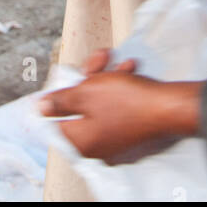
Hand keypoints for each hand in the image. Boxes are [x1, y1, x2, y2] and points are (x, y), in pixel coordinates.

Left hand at [38, 68, 200, 162]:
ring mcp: (113, 139)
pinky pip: (116, 107)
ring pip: (99, 102)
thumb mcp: (86, 93)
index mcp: (79, 141)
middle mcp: (95, 145)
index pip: (56, 121)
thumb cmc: (125, 100)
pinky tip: (128, 70)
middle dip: (87, 79)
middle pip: (79, 107)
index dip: (58, 97)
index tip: (66, 80)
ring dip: (105, 78)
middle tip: (97, 62)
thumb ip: (60, 102)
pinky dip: (119, 87)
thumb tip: (39, 108)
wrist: (167, 106)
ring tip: (115, 61)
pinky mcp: (129, 129)